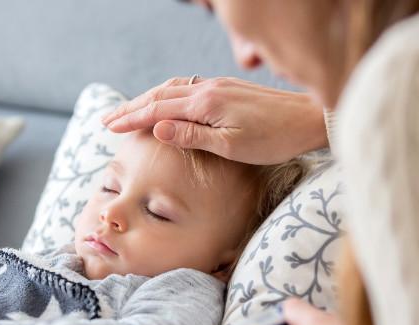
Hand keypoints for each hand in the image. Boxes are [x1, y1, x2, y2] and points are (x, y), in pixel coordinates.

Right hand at [102, 77, 327, 164]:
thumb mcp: (231, 145)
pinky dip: (167, 95)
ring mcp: (217, 86)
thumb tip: (156, 128)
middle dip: (131, 107)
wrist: (311, 118)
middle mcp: (207, 89)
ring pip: (172, 89)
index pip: (157, 110)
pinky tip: (165, 102)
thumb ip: (192, 135)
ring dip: (146, 99)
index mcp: (205, 103)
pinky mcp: (227, 88)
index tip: (109, 127)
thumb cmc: (274, 138)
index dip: (131, 119)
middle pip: (158, 95)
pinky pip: (187, 88)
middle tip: (107, 119)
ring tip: (128, 111)